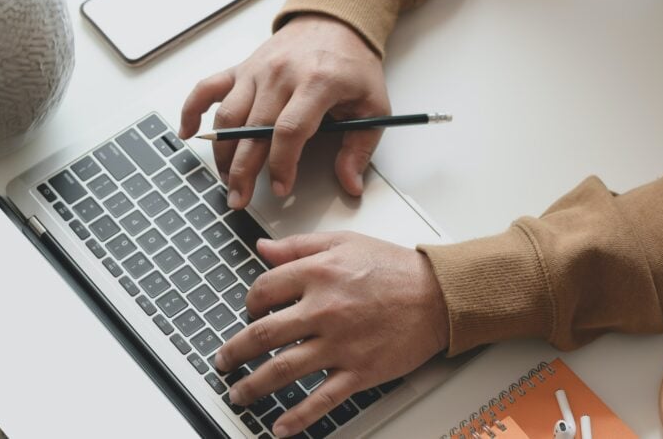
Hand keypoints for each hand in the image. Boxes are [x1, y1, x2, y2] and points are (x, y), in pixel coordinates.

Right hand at [179, 14, 390, 206]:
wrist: (335, 22)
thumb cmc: (353, 66)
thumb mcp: (373, 106)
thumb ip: (360, 148)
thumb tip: (350, 184)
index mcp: (317, 83)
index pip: (290, 130)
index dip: (281, 164)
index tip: (281, 188)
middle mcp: (281, 75)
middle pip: (253, 129)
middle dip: (243, 170)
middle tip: (240, 199)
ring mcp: (257, 70)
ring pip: (228, 116)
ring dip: (222, 152)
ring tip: (228, 180)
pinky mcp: (242, 68)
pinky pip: (208, 88)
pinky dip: (191, 109)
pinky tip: (187, 133)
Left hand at [214, 232, 449, 436]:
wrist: (439, 295)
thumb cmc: (396, 268)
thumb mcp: (346, 242)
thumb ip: (300, 245)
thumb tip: (263, 248)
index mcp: (319, 274)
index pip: (263, 290)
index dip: (249, 302)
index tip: (249, 311)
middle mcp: (324, 309)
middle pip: (262, 335)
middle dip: (234, 351)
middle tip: (223, 360)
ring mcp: (340, 344)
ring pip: (282, 369)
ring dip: (253, 385)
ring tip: (238, 394)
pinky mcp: (359, 371)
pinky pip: (321, 399)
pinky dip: (297, 417)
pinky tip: (280, 426)